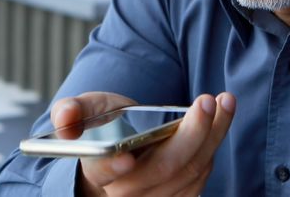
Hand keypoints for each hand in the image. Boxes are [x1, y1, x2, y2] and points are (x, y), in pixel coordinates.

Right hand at [50, 91, 236, 195]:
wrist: (120, 148)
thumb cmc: (100, 129)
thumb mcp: (82, 111)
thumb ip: (70, 111)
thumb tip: (65, 117)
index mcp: (97, 171)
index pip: (102, 173)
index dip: (113, 166)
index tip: (126, 157)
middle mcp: (126, 191)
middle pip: (161, 171)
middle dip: (189, 136)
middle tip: (205, 101)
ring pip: (189, 173)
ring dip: (212, 135)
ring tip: (224, 101)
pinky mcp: (178, 195)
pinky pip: (202, 175)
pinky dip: (214, 145)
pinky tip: (220, 119)